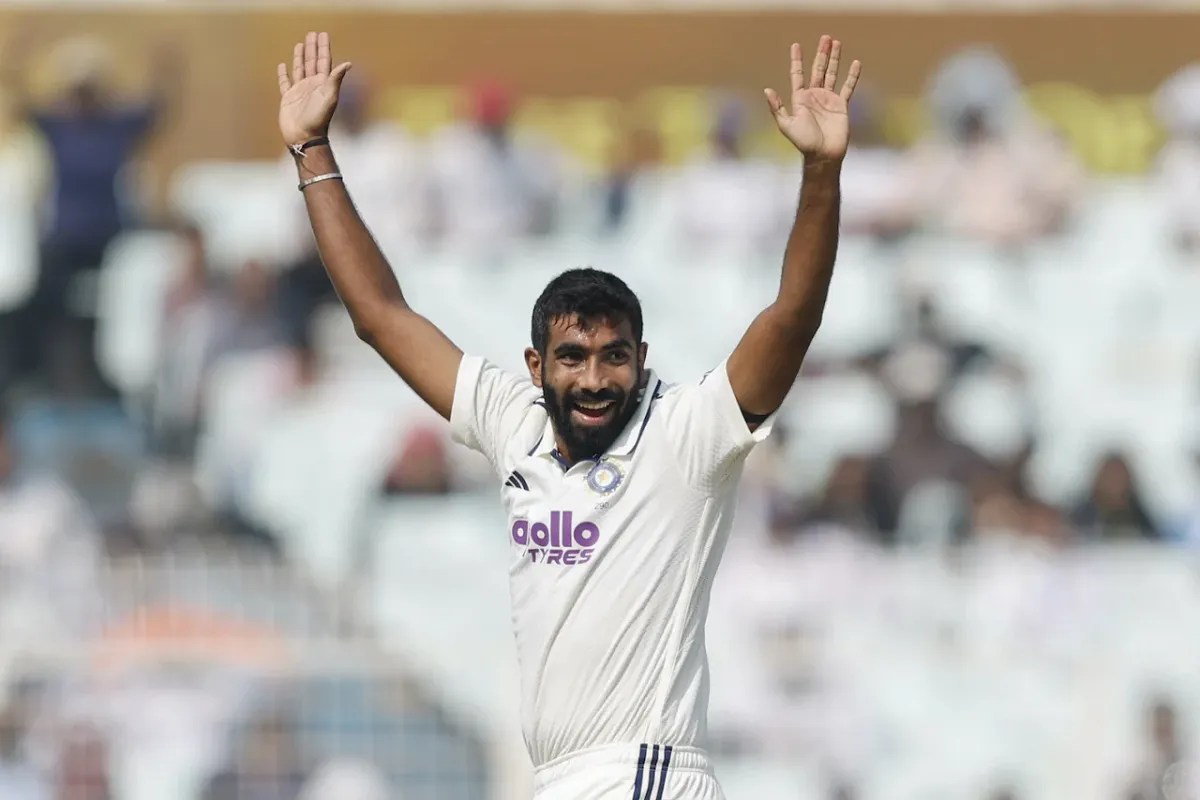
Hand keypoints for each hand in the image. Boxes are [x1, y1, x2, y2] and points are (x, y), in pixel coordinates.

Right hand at [276, 31, 351, 147]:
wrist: (304, 136)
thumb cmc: (318, 118)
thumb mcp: (329, 97)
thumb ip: (335, 79)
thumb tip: (348, 63)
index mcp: (323, 83)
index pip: (324, 61)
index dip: (323, 48)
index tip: (323, 34)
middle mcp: (312, 85)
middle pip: (312, 61)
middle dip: (312, 48)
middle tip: (312, 33)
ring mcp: (300, 91)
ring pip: (300, 69)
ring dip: (300, 57)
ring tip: (300, 44)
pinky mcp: (288, 98)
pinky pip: (285, 82)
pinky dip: (283, 74)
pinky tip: (283, 65)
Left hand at [764, 36, 861, 164]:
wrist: (823, 154)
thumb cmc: (804, 142)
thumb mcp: (787, 125)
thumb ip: (778, 108)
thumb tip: (767, 90)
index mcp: (800, 98)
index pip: (798, 74)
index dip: (796, 60)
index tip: (796, 45)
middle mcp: (814, 96)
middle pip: (818, 69)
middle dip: (821, 53)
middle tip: (825, 37)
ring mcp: (828, 99)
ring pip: (832, 74)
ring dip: (835, 59)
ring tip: (837, 43)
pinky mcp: (841, 105)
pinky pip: (848, 87)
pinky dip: (852, 76)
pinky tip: (855, 63)